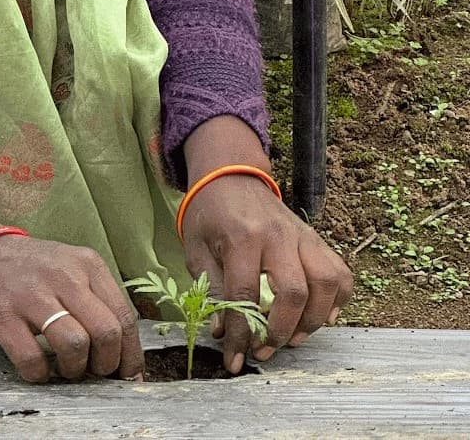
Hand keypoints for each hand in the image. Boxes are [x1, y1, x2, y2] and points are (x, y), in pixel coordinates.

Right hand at [0, 233, 144, 382]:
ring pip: (75, 345)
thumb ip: (98, 301)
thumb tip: (125, 356)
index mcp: (86, 264)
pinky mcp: (3, 316)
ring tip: (66, 367)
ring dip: (75, 369)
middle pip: (106, 332)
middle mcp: (62, 275)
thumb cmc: (34, 270)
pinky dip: (40, 374)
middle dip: (105, 364)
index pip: (124, 317)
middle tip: (94, 370)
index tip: (126, 374)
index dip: (129, 355)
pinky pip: (33, 360)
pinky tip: (38, 366)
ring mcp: (31, 295)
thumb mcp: (72, 268)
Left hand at [181, 175, 353, 372]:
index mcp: (242, 237)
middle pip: (293, 293)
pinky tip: (320, 317)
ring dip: (312, 321)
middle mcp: (278, 236)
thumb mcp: (196, 248)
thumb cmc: (210, 213)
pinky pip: (340, 274)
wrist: (230, 176)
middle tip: (264, 350)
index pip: (245, 295)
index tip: (235, 360)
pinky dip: (336, 301)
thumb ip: (210, 289)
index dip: (240, 334)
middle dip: (280, 332)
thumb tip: (222, 333)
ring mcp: (302, 236)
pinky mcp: (316, 239)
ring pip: (325, 285)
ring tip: (291, 338)